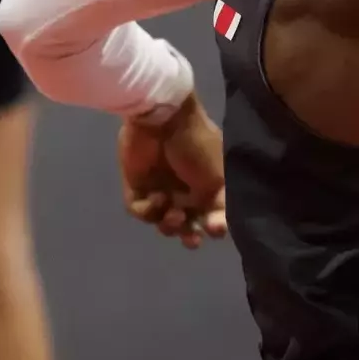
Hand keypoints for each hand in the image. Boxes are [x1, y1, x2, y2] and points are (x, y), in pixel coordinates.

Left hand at [117, 93, 226, 249]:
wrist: (163, 120)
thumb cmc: (197, 145)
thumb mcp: (219, 175)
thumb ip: (221, 203)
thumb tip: (222, 226)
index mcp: (206, 186)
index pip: (211, 215)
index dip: (213, 226)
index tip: (213, 227)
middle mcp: (184, 191)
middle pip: (186, 224)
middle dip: (189, 235)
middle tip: (191, 239)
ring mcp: (159, 190)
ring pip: (162, 222)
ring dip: (169, 225)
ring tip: (173, 214)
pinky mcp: (136, 188)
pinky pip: (141, 211)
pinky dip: (149, 211)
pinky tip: (157, 199)